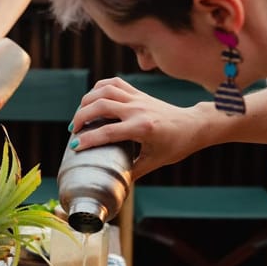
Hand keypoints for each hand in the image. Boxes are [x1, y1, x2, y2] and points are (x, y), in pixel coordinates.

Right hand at [68, 77, 210, 180]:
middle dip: (81, 116)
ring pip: (104, 90)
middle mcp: (138, 109)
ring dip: (87, 100)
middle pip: (101, 105)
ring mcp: (138, 98)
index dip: (87, 139)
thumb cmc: (176, 145)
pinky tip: (93, 99)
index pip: (107, 132)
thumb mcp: (154, 162)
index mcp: (142, 128)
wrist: (193, 125)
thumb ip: (133, 172)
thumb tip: (114, 182)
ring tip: (80, 115)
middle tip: (73, 131)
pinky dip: (99, 88)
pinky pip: (114, 83)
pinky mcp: (138, 93)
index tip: (74, 146)